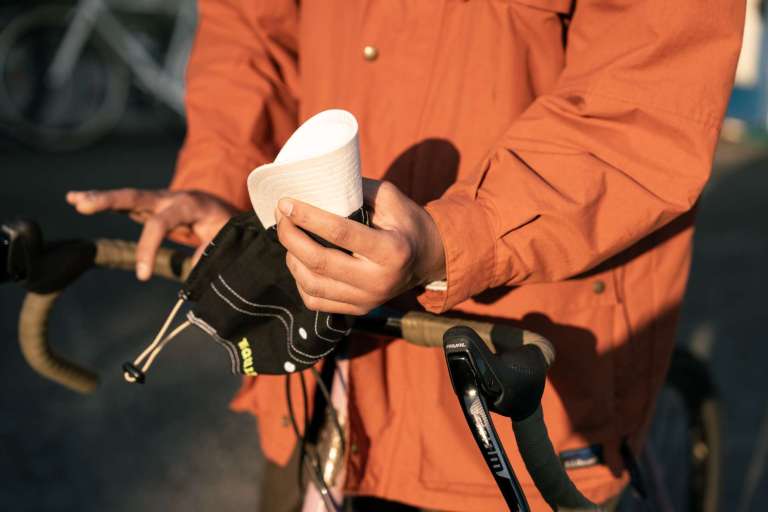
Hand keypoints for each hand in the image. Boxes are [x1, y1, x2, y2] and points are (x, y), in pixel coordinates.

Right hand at [66, 189, 238, 279]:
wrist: (228, 209)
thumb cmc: (226, 225)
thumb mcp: (226, 238)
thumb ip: (210, 252)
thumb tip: (193, 271)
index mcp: (189, 204)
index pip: (160, 224)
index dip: (148, 249)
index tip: (142, 277)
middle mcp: (170, 198)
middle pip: (136, 197)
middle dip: (109, 200)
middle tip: (83, 205)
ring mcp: (159, 200)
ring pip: (127, 198)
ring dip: (100, 198)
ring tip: (74, 199)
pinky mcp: (151, 206)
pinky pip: (126, 204)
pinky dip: (104, 202)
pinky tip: (77, 200)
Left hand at [275, 179, 445, 314]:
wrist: (427, 258)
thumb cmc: (405, 222)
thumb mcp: (389, 197)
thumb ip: (355, 189)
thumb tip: (315, 183)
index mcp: (391, 250)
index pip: (340, 233)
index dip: (307, 217)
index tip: (285, 203)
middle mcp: (379, 280)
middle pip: (319, 262)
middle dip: (290, 237)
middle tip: (280, 217)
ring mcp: (367, 300)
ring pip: (312, 285)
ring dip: (291, 258)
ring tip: (289, 237)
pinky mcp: (358, 309)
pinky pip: (315, 301)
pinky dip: (299, 280)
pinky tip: (299, 261)